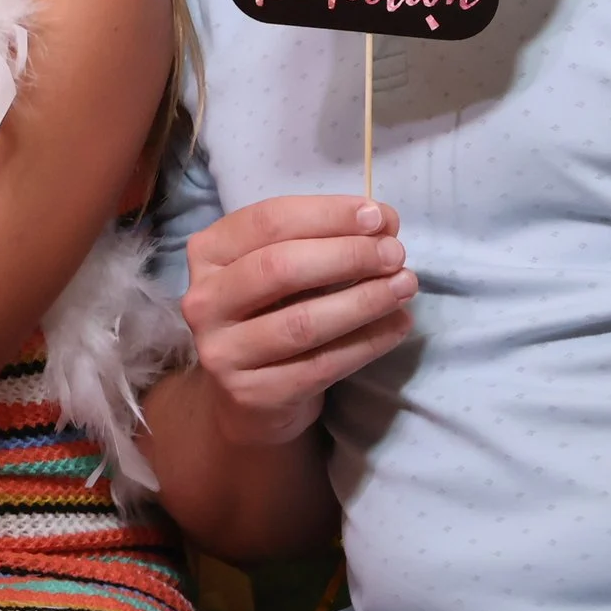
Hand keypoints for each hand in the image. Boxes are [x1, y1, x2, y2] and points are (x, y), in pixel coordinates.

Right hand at [182, 196, 417, 447]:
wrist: (246, 395)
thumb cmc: (270, 313)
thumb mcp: (280, 267)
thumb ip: (320, 239)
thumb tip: (381, 220)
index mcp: (207, 252)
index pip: (266, 221)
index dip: (327, 214)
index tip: (378, 216)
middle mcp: (204, 300)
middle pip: (280, 267)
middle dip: (348, 255)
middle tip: (396, 253)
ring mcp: (223, 351)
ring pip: (303, 321)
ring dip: (364, 300)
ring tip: (405, 286)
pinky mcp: (253, 394)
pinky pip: (321, 365)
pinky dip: (368, 342)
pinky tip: (398, 325)